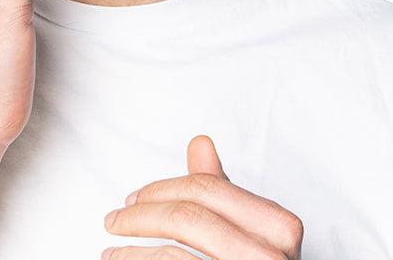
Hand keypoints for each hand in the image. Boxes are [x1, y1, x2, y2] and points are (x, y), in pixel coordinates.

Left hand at [102, 135, 302, 259]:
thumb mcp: (246, 229)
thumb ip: (222, 190)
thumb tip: (200, 144)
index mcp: (279, 227)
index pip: (209, 189)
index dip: (164, 188)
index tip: (137, 197)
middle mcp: (269, 256)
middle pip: (189, 216)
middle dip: (142, 213)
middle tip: (116, 218)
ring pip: (176, 250)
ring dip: (133, 247)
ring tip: (113, 251)